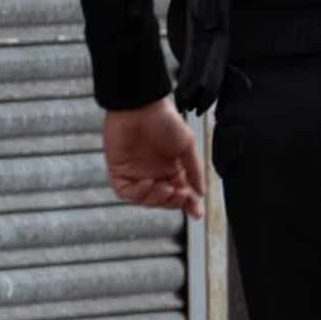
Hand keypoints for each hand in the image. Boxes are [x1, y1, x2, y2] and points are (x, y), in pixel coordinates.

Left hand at [103, 97, 205, 219]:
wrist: (140, 106)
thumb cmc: (165, 121)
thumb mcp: (187, 145)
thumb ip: (194, 169)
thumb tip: (201, 192)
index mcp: (172, 168)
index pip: (181, 192)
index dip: (189, 204)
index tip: (196, 213)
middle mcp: (155, 173)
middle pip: (164, 199)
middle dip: (173, 201)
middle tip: (180, 194)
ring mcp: (137, 173)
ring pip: (146, 199)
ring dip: (156, 199)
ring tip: (165, 188)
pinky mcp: (119, 171)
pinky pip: (127, 192)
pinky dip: (138, 193)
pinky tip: (147, 182)